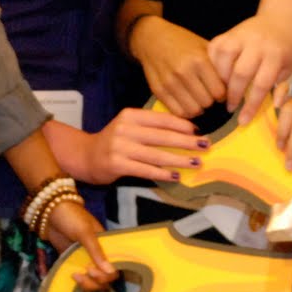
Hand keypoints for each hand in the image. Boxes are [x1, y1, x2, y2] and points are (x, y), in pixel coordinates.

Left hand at [42, 198, 117, 291]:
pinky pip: (80, 278)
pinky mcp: (72, 263)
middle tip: (84, 272)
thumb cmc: (72, 217)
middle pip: (105, 278)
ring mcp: (85, 260)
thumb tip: (110, 271)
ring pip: (93, 281)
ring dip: (87, 284)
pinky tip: (72, 277)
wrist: (50, 213)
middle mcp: (98, 255)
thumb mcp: (85, 232)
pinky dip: (78, 282)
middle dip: (96, 281)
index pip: (114, 267)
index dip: (107, 274)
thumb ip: (96, 251)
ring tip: (75, 276)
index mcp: (106, 246)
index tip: (92, 270)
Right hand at [80, 107, 203, 184]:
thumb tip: (186, 130)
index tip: (198, 131)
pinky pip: (145, 170)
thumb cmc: (115, 141)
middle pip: (162, 137)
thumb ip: (151, 126)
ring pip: (156, 155)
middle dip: (187, 142)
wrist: (86, 156)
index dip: (182, 125)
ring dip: (179, 160)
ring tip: (196, 163)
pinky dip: (162, 173)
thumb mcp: (130, 126)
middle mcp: (125, 129)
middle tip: (206, 145)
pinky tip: (176, 176)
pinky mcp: (117, 164)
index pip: (162, 119)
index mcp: (131, 115)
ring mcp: (120, 147)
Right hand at [132, 16, 224, 116]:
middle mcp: (184, 72)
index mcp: (199, 60)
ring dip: (199, 108)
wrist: (152, 38)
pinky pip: (177, 112)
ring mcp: (169, 83)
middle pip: (207, 103)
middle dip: (211, 102)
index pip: (219, 91)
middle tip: (210, 96)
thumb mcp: (204, 47)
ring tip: (199, 100)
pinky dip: (186, 111)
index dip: (223, 95)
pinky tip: (188, 103)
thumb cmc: (183, 42)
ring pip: (193, 110)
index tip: (221, 92)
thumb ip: (218, 65)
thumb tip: (233, 86)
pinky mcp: (158, 91)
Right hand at [207, 12, 291, 123]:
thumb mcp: (290, 68)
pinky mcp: (229, 32)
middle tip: (231, 107)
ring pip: (224, 58)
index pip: (261, 84)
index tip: (243, 121)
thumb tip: (274, 106)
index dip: (251, 105)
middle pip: (240, 72)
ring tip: (223, 90)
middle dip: (233, 94)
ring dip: (220, 78)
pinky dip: (212, 64)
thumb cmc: (286, 48)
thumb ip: (282, 88)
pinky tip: (216, 75)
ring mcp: (241, 35)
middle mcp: (257, 44)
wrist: (281, 18)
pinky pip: (215, 48)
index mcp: (276, 55)